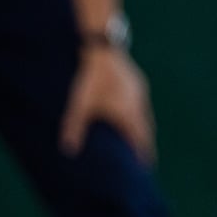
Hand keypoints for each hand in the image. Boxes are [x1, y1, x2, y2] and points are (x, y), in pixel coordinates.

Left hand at [60, 47, 155, 163]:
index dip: (144, 154)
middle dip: (147, 145)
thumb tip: (68, 151)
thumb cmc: (91, 79)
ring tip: (141, 141)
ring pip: (147, 117)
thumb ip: (75, 128)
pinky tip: (133, 117)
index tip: (147, 167)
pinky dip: (141, 117)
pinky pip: (143, 106)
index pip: (140, 140)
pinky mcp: (139, 84)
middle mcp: (138, 106)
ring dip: (145, 131)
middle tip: (147, 159)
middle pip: (148, 131)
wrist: (104, 50)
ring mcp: (141, 94)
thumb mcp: (80, 105)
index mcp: (128, 115)